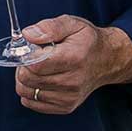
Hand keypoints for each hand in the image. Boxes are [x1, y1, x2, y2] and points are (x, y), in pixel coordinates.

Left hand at [15, 15, 131, 114]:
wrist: (108, 60)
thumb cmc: (87, 41)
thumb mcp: (72, 24)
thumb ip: (49, 27)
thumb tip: (28, 35)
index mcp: (73, 58)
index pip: (34, 65)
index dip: (25, 56)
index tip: (30, 49)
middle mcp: (72, 82)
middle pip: (28, 79)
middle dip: (23, 66)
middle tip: (33, 58)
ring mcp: (70, 97)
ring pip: (27, 92)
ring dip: (25, 80)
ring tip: (37, 69)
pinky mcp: (66, 106)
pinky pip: (32, 103)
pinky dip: (30, 92)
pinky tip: (40, 80)